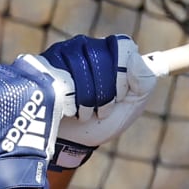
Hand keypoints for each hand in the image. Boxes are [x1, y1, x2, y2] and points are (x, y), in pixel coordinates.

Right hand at [38, 35, 155, 168]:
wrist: (73, 142)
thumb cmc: (104, 120)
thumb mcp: (133, 104)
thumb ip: (144, 81)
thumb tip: (135, 59)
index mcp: (112, 51)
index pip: (124, 47)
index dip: (123, 76)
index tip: (120, 97)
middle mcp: (87, 45)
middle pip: (101, 57)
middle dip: (105, 91)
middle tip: (102, 110)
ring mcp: (64, 52)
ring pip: (80, 67)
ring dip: (87, 99)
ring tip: (85, 113)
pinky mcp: (44, 65)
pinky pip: (61, 76)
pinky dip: (70, 101)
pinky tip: (70, 110)